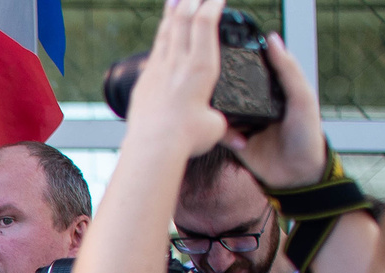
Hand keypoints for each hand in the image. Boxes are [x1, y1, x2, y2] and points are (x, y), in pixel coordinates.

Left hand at [125, 0, 231, 163]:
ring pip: (165, 33)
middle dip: (192, 1)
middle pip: (182, 20)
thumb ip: (226, 127)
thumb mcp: (215, 129)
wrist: (152, 147)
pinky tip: (162, 34)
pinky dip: (161, 37)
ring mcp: (157, 70)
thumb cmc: (184, 138)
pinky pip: (154, 52)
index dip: (213, 5)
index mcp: (200, 67)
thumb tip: (240, 139)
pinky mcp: (144, 83)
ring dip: (172, 12)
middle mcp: (177, 63)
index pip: (205, 23)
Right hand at [227, 29, 329, 187]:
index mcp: (272, 88)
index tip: (228, 63)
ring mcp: (244, 121)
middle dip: (223, 90)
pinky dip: (225, 135)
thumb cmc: (307, 135)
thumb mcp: (302, 97)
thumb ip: (288, 70)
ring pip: (221, 110)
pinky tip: (241, 141)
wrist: (298, 174)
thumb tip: (272, 39)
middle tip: (217, 91)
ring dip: (224, 116)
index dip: (240, 64)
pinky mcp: (234, 140)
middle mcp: (255, 102)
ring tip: (236, 124)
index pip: (251, 69)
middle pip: (231, 88)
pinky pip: (219, 132)